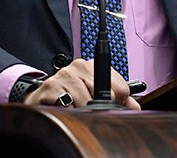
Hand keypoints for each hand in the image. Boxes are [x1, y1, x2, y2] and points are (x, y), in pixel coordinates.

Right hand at [22, 58, 140, 109]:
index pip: (120, 86)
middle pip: (104, 95)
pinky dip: (69, 111)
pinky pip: (69, 105)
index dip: (118, 101)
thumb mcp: (93, 94)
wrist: (42, 98)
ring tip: (76, 109)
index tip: (111, 104)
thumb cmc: (69, 95)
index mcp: (93, 66)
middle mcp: (79, 66)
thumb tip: (135, 107)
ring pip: (86, 101)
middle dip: (99, 108)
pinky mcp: (51, 86)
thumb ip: (117, 99)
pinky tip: (65, 108)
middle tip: (89, 109)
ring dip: (82, 111)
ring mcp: (65, 75)